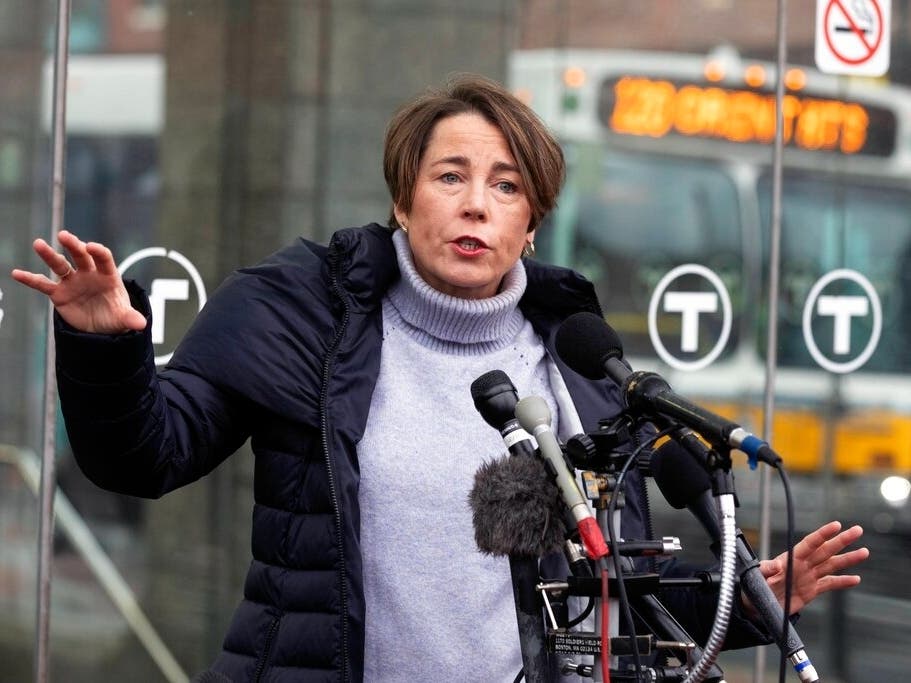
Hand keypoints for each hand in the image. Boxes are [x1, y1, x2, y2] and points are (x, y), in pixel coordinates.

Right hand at [11, 230, 146, 333]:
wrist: (102, 327)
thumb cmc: (116, 316)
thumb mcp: (124, 318)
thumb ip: (131, 318)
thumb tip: (141, 324)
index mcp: (108, 275)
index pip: (104, 259)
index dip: (98, 252)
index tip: (91, 247)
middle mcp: (89, 274)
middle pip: (81, 256)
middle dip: (73, 245)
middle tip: (64, 235)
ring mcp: (73, 282)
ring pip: (59, 265)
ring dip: (49, 255)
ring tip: (38, 243)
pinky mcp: (59, 293)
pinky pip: (43, 284)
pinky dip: (30, 279)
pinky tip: (16, 273)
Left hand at [759, 520, 868, 614]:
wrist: (756, 605)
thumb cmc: (753, 585)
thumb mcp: (757, 576)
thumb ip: (767, 569)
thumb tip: (777, 565)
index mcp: (790, 558)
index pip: (810, 543)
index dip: (823, 534)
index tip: (836, 525)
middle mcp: (802, 564)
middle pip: (825, 550)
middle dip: (841, 541)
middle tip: (857, 530)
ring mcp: (808, 576)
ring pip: (831, 565)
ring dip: (848, 559)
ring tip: (864, 552)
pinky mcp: (811, 590)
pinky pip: (830, 584)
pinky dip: (843, 582)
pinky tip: (855, 579)